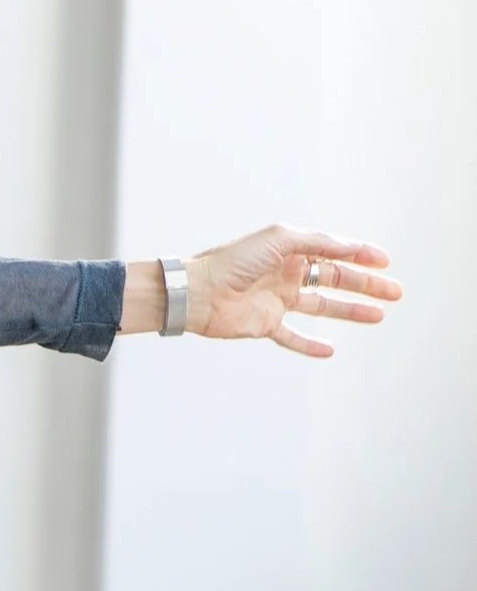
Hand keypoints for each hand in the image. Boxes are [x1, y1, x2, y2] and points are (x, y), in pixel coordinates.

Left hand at [185, 223, 402, 358]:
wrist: (197, 293)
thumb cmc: (232, 261)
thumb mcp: (280, 240)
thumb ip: (317, 242)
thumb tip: (350, 247)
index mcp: (290, 251)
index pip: (334, 252)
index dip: (361, 256)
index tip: (386, 262)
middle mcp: (286, 274)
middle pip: (335, 280)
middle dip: (366, 285)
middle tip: (395, 292)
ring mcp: (276, 300)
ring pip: (321, 307)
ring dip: (350, 311)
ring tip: (379, 315)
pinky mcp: (264, 324)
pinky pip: (291, 336)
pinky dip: (310, 344)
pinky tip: (331, 350)